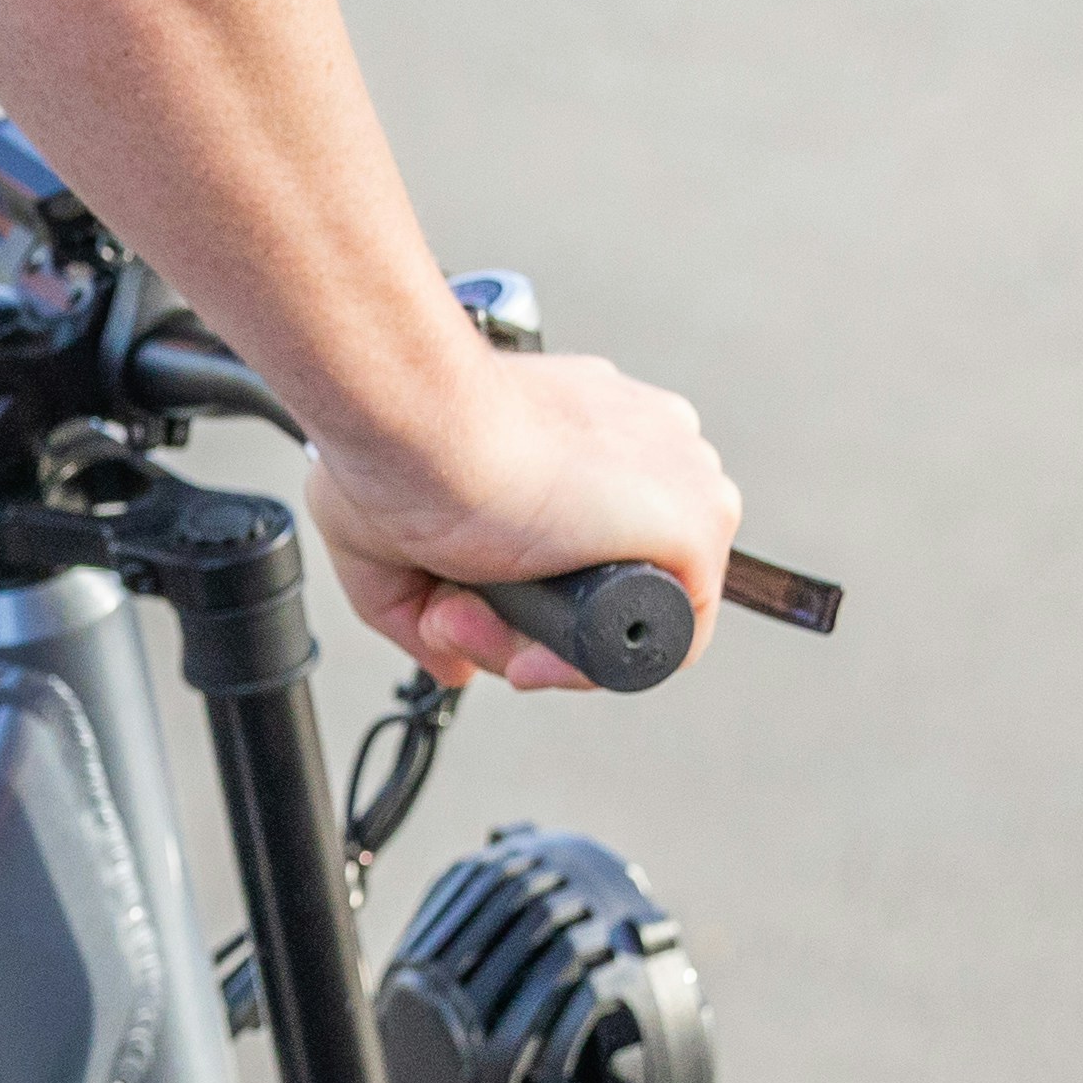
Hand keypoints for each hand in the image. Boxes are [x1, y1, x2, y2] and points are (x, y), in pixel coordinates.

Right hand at [306, 351, 743, 692]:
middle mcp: (648, 446)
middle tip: (451, 616)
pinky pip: (668, 638)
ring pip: (628, 610)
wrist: (415, 419)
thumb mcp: (385, 529)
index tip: (459, 602)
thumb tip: (452, 659)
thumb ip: (423, 599)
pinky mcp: (697, 522)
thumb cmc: (398, 441)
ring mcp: (682, 481)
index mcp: (594, 428)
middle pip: (606, 579)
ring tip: (472, 621)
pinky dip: (595, 664)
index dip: (521, 591)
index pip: (591, 537)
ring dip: (543, 641)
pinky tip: (528, 652)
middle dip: (520, 621)